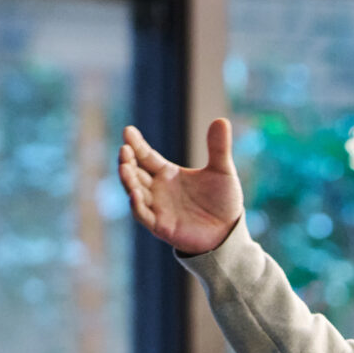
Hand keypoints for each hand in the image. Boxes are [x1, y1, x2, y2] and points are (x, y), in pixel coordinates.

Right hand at [118, 119, 244, 255]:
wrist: (229, 232)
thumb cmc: (223, 201)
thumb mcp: (222, 171)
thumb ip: (218, 147)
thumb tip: (221, 120)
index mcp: (168, 173)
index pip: (146, 156)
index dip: (136, 144)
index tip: (128, 131)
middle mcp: (158, 189)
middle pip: (135, 172)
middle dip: (127, 161)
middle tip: (124, 149)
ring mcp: (157, 207)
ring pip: (135, 192)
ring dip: (128, 180)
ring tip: (124, 166)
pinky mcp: (161, 226)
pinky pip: (144, 215)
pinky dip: (137, 205)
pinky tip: (135, 193)